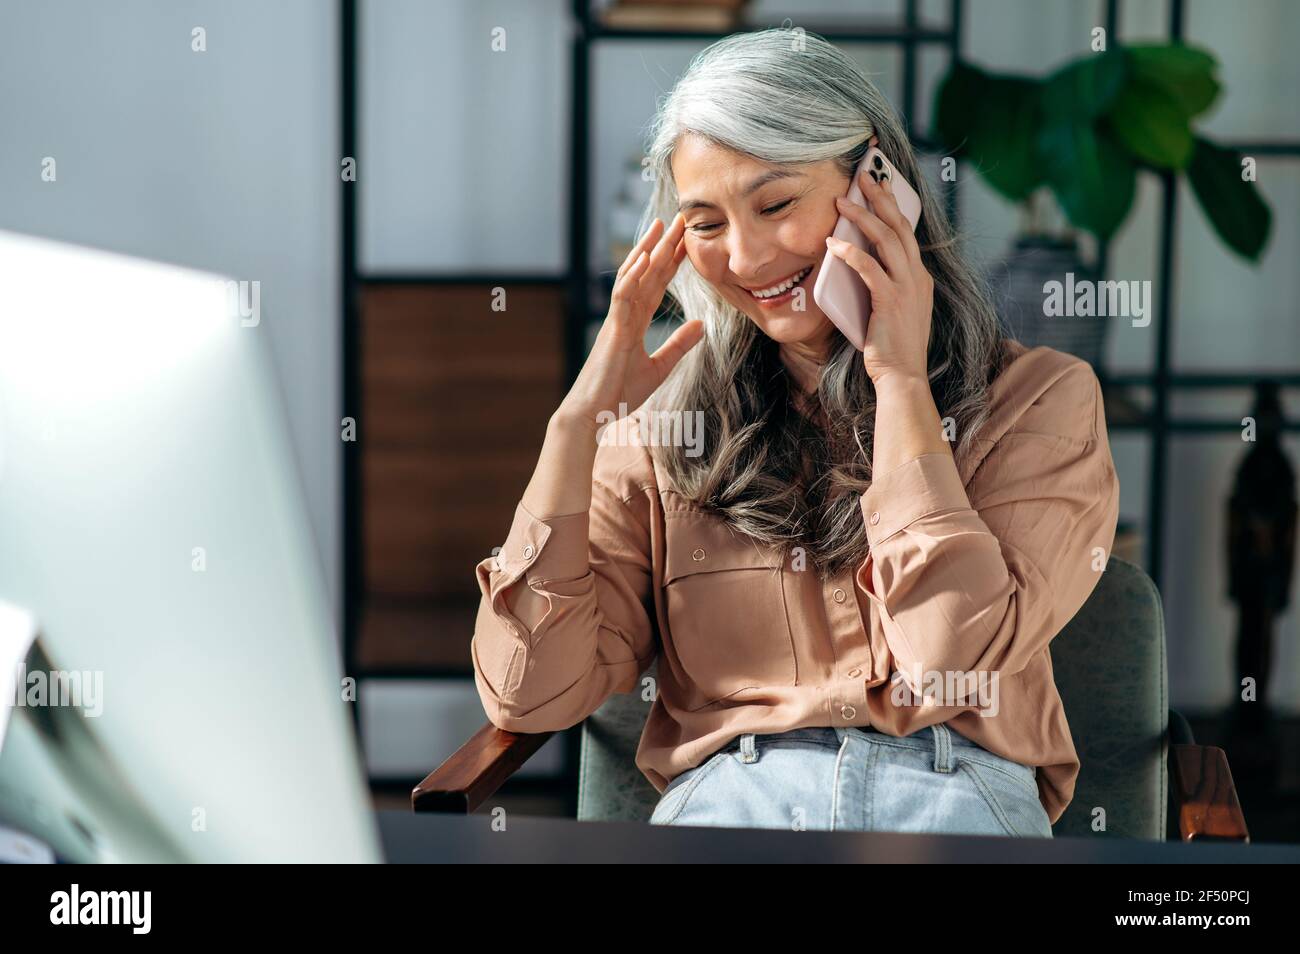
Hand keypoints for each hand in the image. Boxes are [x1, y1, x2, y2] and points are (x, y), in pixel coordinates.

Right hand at [558, 212, 703, 432]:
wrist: (593, 414)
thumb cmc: (619, 393)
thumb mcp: (659, 367)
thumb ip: (679, 344)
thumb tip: (702, 324)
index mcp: (634, 322)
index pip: (657, 285)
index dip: (672, 262)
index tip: (688, 242)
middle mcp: (624, 315)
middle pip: (646, 273)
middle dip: (664, 246)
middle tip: (681, 219)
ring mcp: (616, 320)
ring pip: (632, 277)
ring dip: (646, 251)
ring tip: (661, 227)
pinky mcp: (611, 330)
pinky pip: (621, 297)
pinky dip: (632, 277)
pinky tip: (643, 259)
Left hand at [824, 167, 932, 385]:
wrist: (902, 377)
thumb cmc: (891, 347)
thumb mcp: (892, 309)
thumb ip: (883, 284)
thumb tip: (857, 262)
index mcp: (919, 277)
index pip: (906, 232)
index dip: (893, 205)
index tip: (880, 185)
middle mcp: (917, 277)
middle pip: (899, 225)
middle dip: (880, 197)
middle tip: (863, 176)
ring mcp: (906, 288)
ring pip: (886, 239)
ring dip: (862, 217)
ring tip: (841, 203)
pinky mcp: (890, 301)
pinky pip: (869, 268)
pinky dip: (850, 253)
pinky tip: (833, 245)